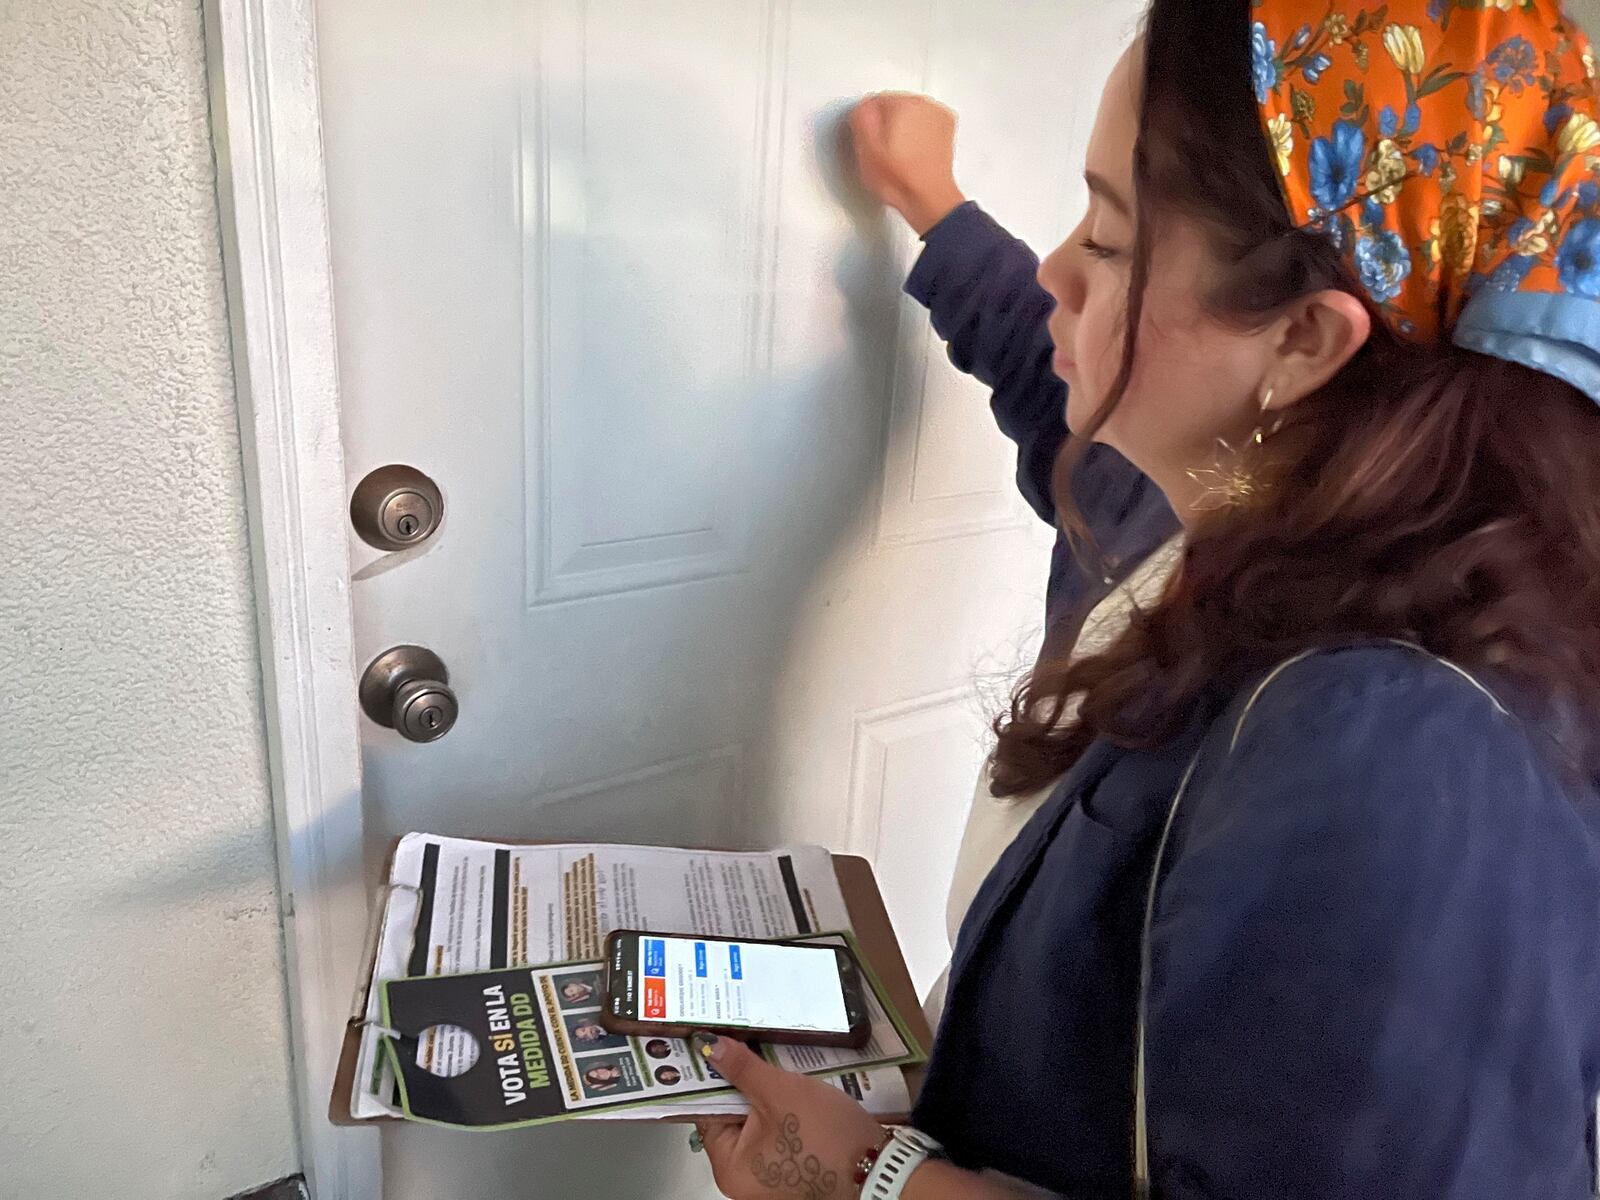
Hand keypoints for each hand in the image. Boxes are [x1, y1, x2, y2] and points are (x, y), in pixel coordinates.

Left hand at [694, 1035, 887, 1199]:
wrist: (879, 1169)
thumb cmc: (825, 1136)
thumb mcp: (780, 1092)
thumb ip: (742, 1069)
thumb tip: (709, 1047)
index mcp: (729, 1168)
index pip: (707, 1114)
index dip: (713, 1078)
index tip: (716, 1048)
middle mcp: (744, 1181)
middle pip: (733, 1119)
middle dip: (745, 1084)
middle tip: (748, 1047)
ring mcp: (770, 1180)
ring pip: (758, 1124)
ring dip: (767, 1095)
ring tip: (773, 1062)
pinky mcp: (795, 1172)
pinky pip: (778, 1135)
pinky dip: (783, 1112)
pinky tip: (794, 1087)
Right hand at [848, 93, 967, 235]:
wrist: (928, 199)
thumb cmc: (901, 179)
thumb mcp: (865, 148)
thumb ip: (860, 116)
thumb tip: (863, 107)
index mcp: (902, 103)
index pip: (874, 101)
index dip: (866, 124)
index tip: (867, 140)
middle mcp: (924, 104)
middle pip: (894, 105)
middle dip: (886, 124)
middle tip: (883, 151)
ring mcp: (938, 116)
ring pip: (910, 114)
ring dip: (903, 128)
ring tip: (899, 155)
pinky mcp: (946, 129)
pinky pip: (925, 124)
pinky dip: (919, 134)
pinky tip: (912, 153)